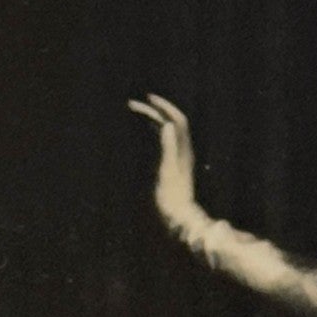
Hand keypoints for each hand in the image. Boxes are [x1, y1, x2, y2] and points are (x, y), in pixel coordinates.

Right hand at [127, 93, 201, 231]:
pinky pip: (163, 142)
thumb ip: (168, 147)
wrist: (179, 218)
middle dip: (154, 110)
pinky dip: (153, 131)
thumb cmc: (173, 198)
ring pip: (166, 132)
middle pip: (171, 123)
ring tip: (135, 111)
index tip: (149, 98)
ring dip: (153, 119)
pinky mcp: (171, 166)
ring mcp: (177, 158)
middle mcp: (182, 152)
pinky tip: (144, 130)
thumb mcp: (168, 171)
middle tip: (132, 104)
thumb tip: (167, 124)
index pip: (178, 120)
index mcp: (183, 150)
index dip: (165, 107)